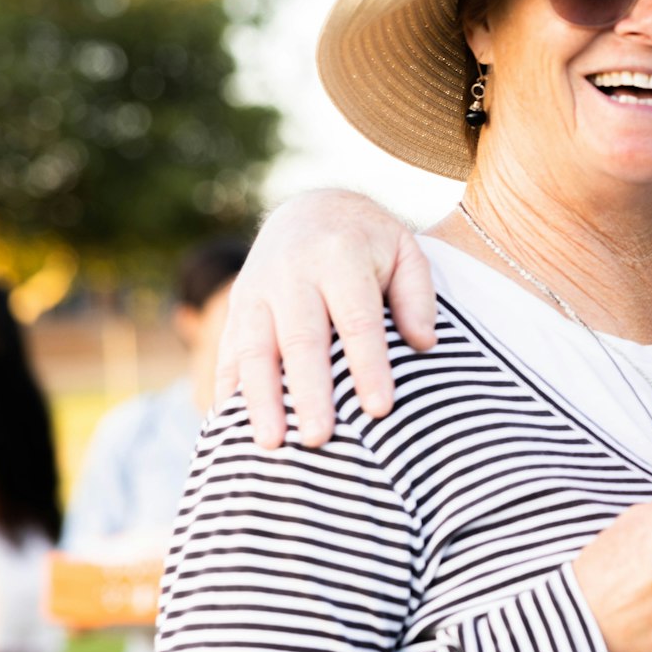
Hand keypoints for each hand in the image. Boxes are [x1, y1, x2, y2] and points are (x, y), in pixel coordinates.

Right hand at [216, 189, 437, 448]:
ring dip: (261, 399)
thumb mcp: (406, 252)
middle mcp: (292, 273)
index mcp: (340, 256)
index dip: (368, 366)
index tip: (379, 409)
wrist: (310, 208)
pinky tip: (230, 425)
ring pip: (255, 348)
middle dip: (309, 392)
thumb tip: (423, 344)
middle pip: (301, 340)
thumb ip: (417, 296)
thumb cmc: (370, 242)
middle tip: (319, 438)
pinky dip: (228, 388)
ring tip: (271, 443)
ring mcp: (257, 289)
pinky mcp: (237, 305)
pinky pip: (229, 350)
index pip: (357, 320)